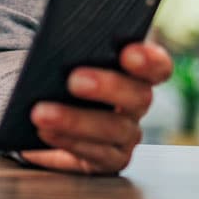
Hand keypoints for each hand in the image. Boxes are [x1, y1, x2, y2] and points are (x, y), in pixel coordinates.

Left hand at [19, 41, 172, 174]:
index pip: (157, 66)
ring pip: (113, 129)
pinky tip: (44, 132)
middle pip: (138, 96)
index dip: (149, 60)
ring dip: (75, 120)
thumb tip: (59, 39)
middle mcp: (137, 103)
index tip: (128, 53)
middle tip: (74, 80)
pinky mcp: (109, 159)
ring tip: (41, 113)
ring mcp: (126, 134)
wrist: (45, 113)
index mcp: (136, 71)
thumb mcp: (69, 57)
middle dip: (107, 86)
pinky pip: (94, 153)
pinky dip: (67, 141)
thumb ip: (76, 47)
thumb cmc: (61, 73)